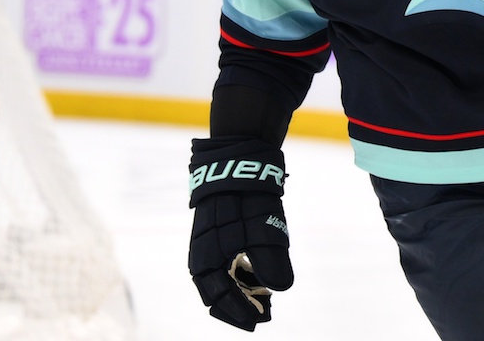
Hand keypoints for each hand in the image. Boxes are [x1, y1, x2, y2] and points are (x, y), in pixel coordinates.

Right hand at [189, 137, 292, 330]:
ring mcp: (210, 244)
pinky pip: (227, 263)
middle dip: (240, 307)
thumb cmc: (246, 197)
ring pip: (224, 278)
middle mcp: (203, 256)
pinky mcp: (219, 234)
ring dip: (243, 291)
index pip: (219, 299)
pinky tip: (260, 275)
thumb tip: (280, 289)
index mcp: (205, 260)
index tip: (260, 322)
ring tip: (266, 298)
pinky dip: (243, 274)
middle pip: (218, 293)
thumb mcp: (263, 230)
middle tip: (264, 316)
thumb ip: (271, 262)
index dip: (239, 314)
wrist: (237, 161)